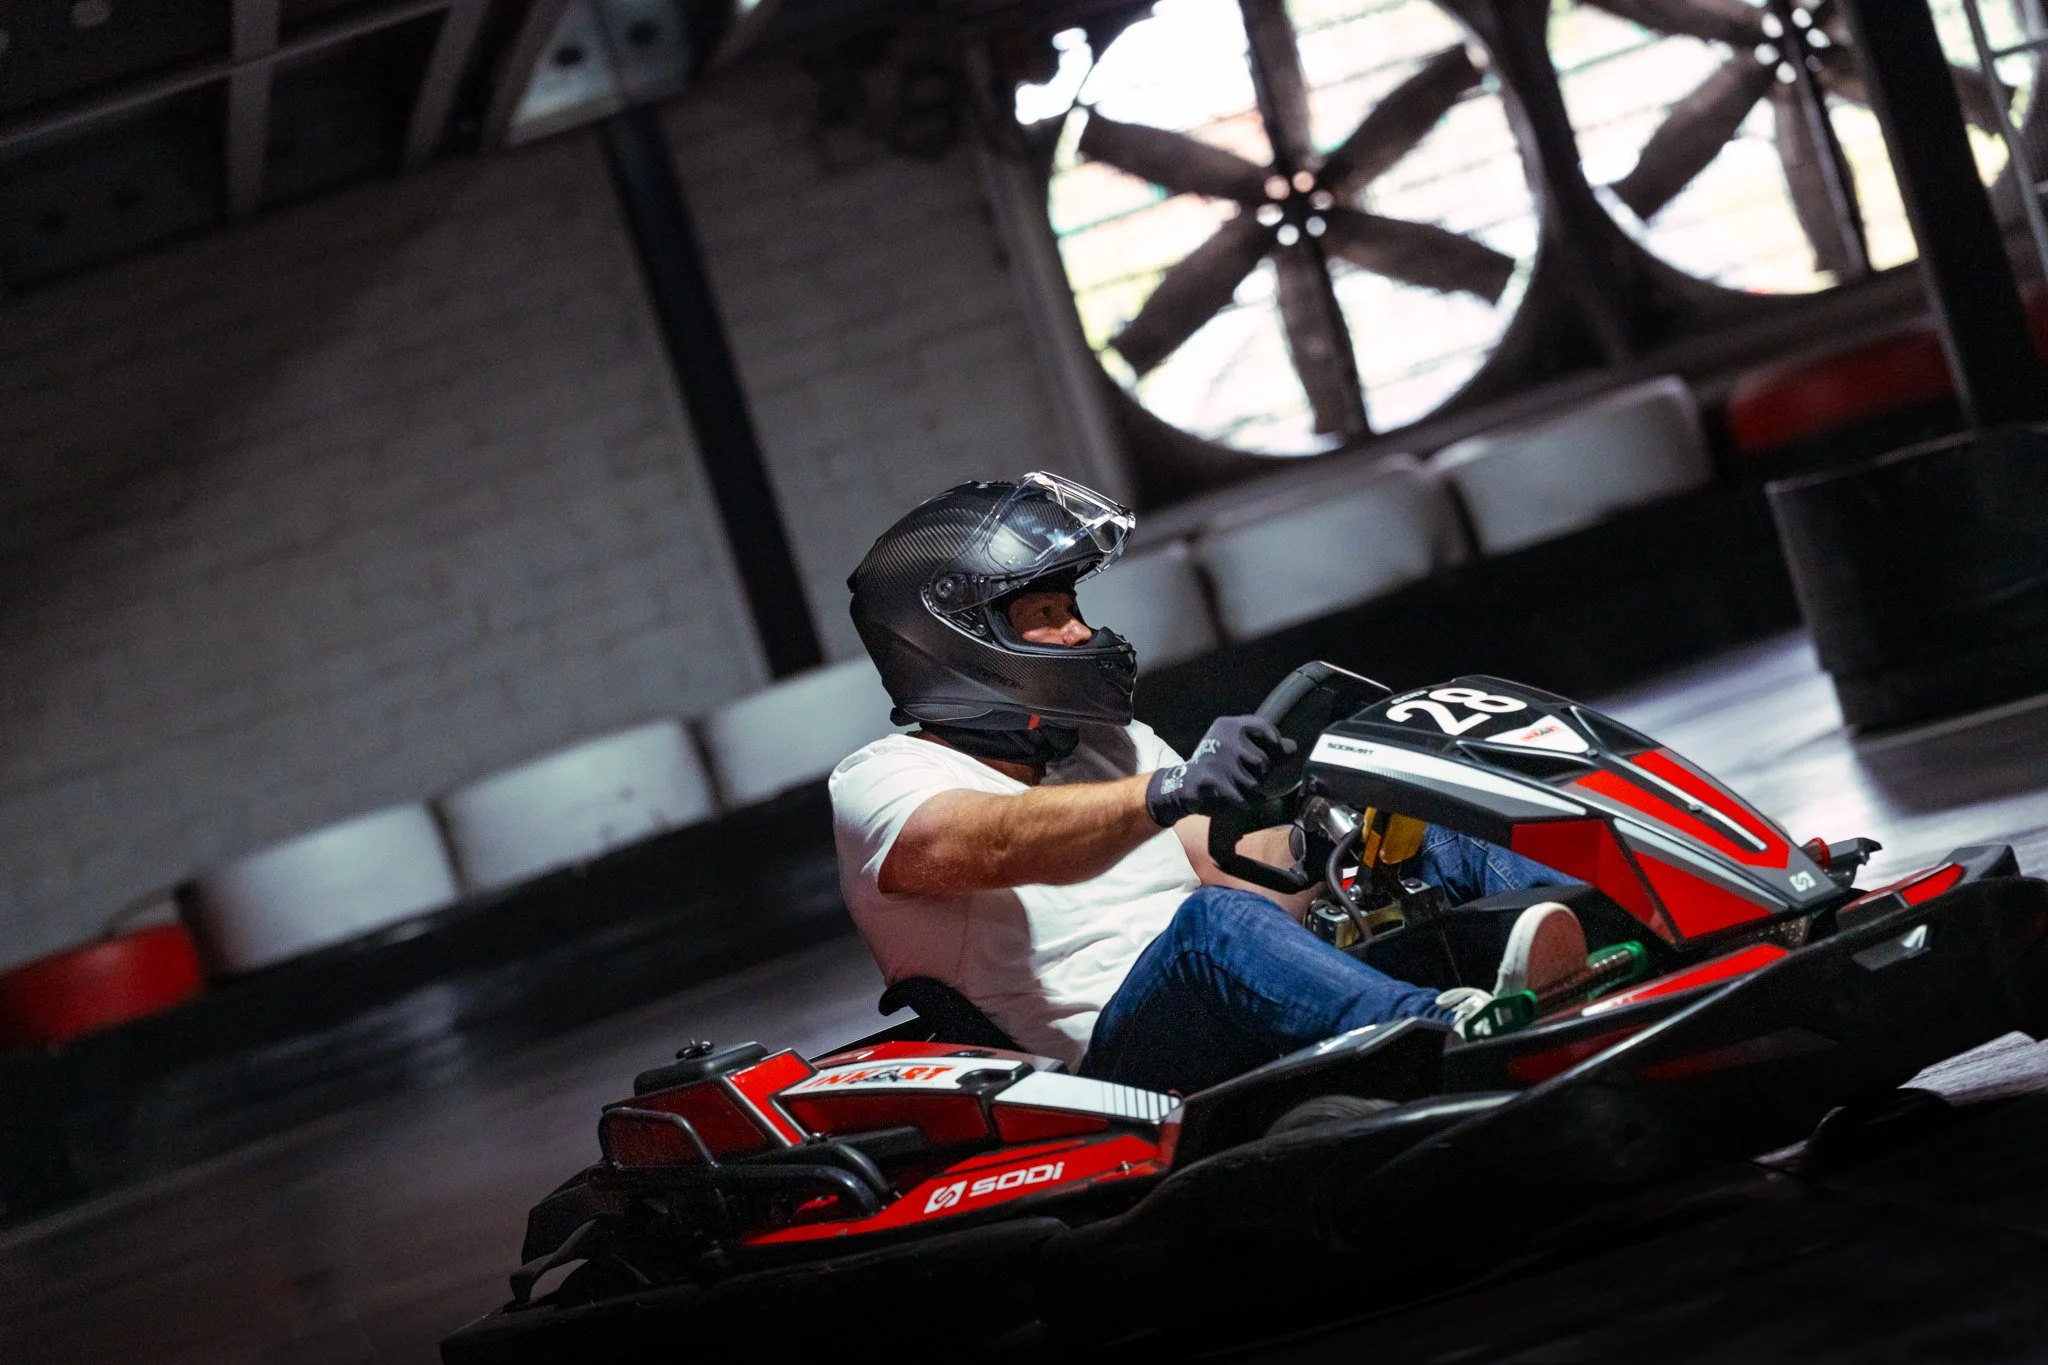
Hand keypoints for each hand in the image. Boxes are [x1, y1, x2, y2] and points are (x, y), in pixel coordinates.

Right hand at [1145, 715, 1295, 826]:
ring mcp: (1218, 761)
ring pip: (1255, 784)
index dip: (1275, 744)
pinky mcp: (1213, 782)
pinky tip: (1230, 799)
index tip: (1275, 753)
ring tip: (1235, 787)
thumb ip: (1267, 747)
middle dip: (1260, 775)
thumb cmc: (1218, 764)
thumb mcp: (1238, 748)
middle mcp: (1224, 739)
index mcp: (1229, 725)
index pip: (1265, 728)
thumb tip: (1293, 748)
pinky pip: (1244, 799)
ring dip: (1251, 792)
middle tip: (1243, 775)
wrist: (1183, 783)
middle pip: (1264, 762)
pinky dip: (1242, 804)